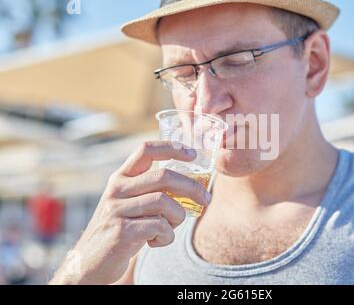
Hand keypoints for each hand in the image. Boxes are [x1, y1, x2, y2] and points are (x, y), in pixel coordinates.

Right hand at [49, 141, 210, 284]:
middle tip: (206, 199)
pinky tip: (157, 242)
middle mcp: (117, 189)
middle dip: (192, 187)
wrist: (89, 262)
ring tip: (171, 228)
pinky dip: (167, 236)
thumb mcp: (129, 204)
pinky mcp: (121, 232)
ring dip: (178, 217)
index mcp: (121, 178)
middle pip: (163, 176)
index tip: (193, 154)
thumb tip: (191, 185)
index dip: (171, 148)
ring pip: (164, 202)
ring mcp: (117, 210)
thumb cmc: (120, 229)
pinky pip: (159, 227)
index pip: (146, 150)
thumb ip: (151, 191)